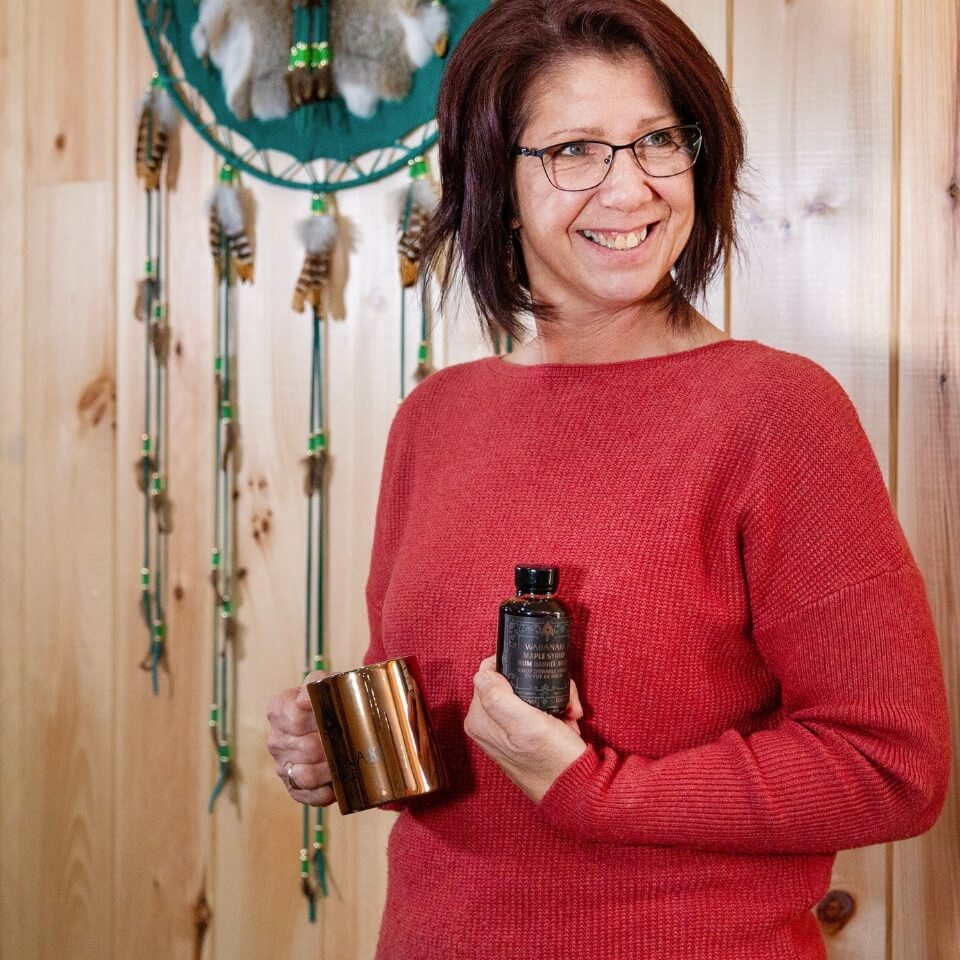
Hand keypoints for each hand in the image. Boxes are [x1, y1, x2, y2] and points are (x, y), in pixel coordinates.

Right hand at [266, 670, 336, 806]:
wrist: (332, 720)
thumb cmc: (330, 700)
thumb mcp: (325, 682)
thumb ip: (316, 681)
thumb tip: (303, 699)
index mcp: (278, 709)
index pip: (295, 718)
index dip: (319, 720)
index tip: (338, 718)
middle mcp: (275, 739)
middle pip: (306, 748)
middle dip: (331, 747)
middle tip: (351, 743)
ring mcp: (282, 765)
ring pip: (306, 775)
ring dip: (329, 771)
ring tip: (345, 763)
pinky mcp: (292, 787)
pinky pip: (306, 795)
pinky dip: (323, 792)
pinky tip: (336, 783)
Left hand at [463, 655, 587, 803]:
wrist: (577, 789)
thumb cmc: (554, 759)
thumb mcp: (528, 725)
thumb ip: (498, 698)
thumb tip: (482, 673)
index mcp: (479, 720)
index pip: (490, 673)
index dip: (517, 671)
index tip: (539, 679)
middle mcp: (486, 725)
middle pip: (509, 682)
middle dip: (538, 685)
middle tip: (561, 700)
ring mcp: (503, 731)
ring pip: (526, 693)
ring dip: (551, 698)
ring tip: (566, 713)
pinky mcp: (520, 735)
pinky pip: (535, 708)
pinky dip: (554, 710)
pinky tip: (565, 722)